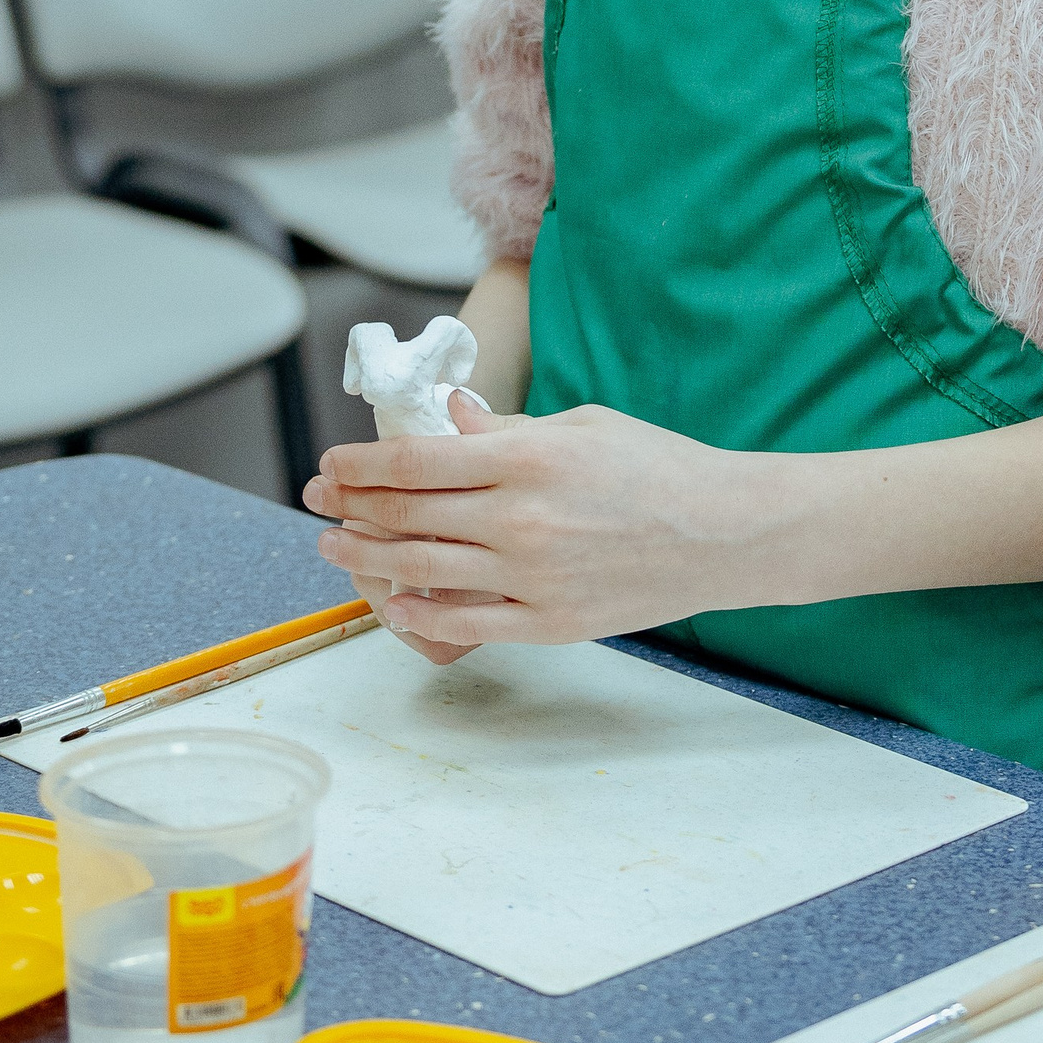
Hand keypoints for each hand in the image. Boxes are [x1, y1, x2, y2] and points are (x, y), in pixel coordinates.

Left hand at [301, 392, 776, 653]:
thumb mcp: (583, 426)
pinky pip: (465, 621)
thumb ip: (506, 429)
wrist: (726, 533)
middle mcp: (522, 520)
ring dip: (368, 556)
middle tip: (316, 498)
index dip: (362, 463)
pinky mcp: (549, 624)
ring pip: (424, 568)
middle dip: (350, 504)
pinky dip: (420, 610)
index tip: (332, 463)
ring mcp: (533, 578)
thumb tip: (447, 419)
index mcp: (529, 458)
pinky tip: (394, 598)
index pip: (417, 461)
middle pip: (408, 513)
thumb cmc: (660, 468)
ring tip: (334, 545)